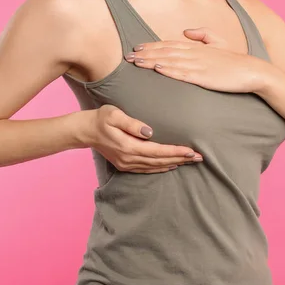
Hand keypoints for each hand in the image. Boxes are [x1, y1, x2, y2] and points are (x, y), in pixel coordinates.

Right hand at [82, 104, 203, 172]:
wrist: (85, 131)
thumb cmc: (101, 118)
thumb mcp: (114, 114)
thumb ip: (132, 123)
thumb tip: (149, 131)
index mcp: (129, 146)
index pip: (158, 151)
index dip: (176, 151)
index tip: (191, 151)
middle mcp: (130, 158)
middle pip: (160, 161)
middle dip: (181, 159)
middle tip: (200, 157)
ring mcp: (127, 163)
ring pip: (155, 166)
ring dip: (174, 164)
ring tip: (190, 161)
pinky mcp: (125, 164)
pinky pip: (147, 169)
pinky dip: (161, 168)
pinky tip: (171, 166)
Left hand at [124, 28, 267, 92]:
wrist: (252, 71)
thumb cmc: (234, 61)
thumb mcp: (219, 43)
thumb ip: (203, 35)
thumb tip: (186, 31)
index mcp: (197, 47)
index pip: (169, 44)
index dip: (151, 45)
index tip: (136, 48)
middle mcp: (195, 54)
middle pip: (165, 51)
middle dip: (145, 53)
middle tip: (127, 56)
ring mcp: (199, 65)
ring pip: (170, 61)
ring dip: (151, 61)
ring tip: (135, 63)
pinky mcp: (204, 77)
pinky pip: (183, 73)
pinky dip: (169, 70)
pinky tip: (157, 69)